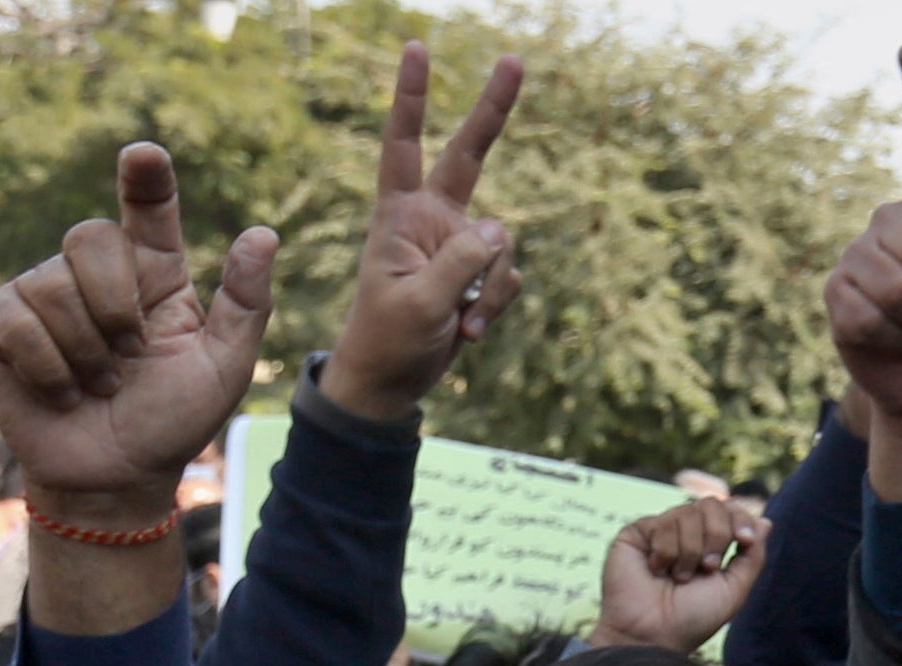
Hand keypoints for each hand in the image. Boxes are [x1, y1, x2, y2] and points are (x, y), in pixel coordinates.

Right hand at [0, 141, 283, 525]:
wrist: (116, 479)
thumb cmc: (171, 424)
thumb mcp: (222, 370)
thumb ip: (244, 305)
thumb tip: (263, 234)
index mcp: (152, 276)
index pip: (147, 212)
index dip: (145, 180)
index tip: (145, 155)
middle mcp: (94, 275)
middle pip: (90, 238)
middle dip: (116, 307)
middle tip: (130, 358)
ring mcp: (42, 295)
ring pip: (54, 287)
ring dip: (87, 353)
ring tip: (101, 386)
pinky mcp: (3, 326)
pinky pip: (20, 324)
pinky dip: (51, 369)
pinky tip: (64, 393)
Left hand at [320, 45, 523, 428]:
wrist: (391, 380)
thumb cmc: (387, 338)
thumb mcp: (419, 303)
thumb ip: (458, 263)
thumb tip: (498, 228)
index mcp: (399, 214)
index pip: (403, 143)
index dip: (411, 97)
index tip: (417, 48)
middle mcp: (432, 218)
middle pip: (468, 154)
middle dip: (492, 110)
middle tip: (514, 60)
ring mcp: (459, 245)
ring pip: (500, 245)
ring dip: (489, 289)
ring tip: (460, 325)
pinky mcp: (478, 274)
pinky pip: (506, 278)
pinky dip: (493, 307)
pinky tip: (468, 332)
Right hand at [592, 495, 765, 654]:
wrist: (655, 634)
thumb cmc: (694, 618)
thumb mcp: (734, 589)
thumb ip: (753, 556)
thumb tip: (766, 522)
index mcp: (711, 544)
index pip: (730, 509)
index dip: (741, 518)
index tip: (745, 540)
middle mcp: (686, 533)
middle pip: (711, 504)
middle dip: (717, 536)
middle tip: (708, 567)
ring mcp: (661, 530)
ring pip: (687, 513)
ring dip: (691, 551)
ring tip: (679, 577)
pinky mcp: (637, 533)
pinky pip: (663, 523)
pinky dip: (666, 552)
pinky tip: (657, 571)